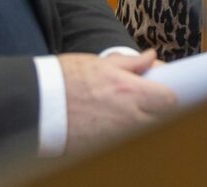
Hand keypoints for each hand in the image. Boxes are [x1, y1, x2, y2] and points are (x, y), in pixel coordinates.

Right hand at [60, 49, 175, 151]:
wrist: (37, 104)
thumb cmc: (65, 80)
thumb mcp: (100, 64)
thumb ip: (131, 63)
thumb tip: (151, 57)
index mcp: (129, 91)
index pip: (168, 99)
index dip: (169, 94)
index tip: (164, 89)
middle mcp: (128, 117)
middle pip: (161, 118)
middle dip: (159, 108)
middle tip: (146, 99)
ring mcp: (117, 136)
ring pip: (144, 131)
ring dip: (142, 121)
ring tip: (124, 110)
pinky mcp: (103, 148)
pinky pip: (124, 142)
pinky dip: (124, 134)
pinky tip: (110, 123)